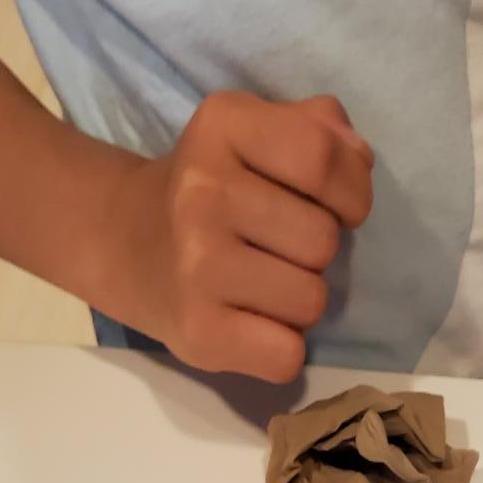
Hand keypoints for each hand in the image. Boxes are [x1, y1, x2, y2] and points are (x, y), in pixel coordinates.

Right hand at [96, 92, 373, 380]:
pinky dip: (281, 349)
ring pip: (312, 301)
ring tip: (261, 285)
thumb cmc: (213, 188)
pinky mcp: (197, 332)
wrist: (124, 243)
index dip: (351, 190)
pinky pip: (287, 356)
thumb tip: (359, 158)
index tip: (333, 206)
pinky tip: (251, 323)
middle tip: (277, 249)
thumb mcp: (254, 132)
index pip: (322, 157)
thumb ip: (317, 128)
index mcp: (222, 127)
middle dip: (316, 251)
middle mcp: (202, 192)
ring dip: (300, 300)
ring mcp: (195, 265)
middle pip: (323, 239)